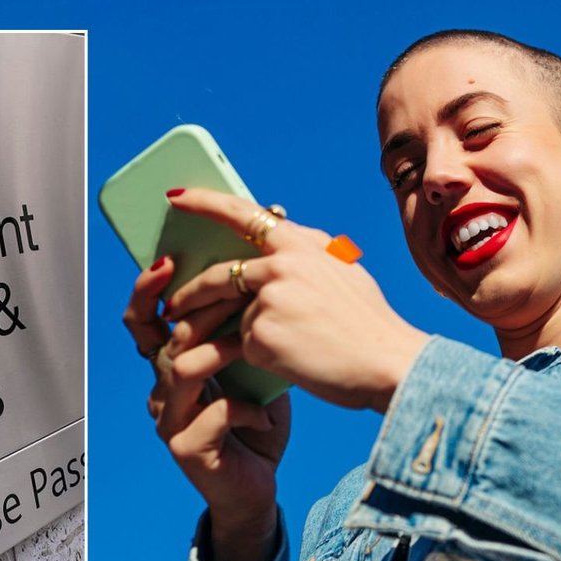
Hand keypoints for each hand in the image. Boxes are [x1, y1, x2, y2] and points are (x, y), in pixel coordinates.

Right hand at [123, 255, 290, 535]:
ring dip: (222, 353)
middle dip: (188, 308)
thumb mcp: (252, 371)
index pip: (145, 322)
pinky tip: (265, 416)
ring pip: (181, 370)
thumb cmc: (255, 426)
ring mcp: (170, 420)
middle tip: (219, 286)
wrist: (257, 489)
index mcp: (173, 368)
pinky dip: (246, 410)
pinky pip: (212, 413)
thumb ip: (244, 334)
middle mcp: (162, 391)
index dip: (147, 290)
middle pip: (157, 339)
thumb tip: (260, 281)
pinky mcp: (186, 448)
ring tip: (253, 348)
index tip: (166, 259)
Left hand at [164, 188, 428, 412]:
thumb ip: (309, 254)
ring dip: (218, 328)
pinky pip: (244, 344)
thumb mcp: (344, 271)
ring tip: (213, 343)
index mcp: (300, 244)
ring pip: (233, 314)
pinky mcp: (260, 335)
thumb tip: (281, 243)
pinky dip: (255, 355)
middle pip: (219, 275)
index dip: (206, 203)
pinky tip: (282, 363)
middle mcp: (281, 266)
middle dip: (190, 293)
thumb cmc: (368, 323)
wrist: (387, 363)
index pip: (243, 213)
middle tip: (173, 304)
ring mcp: (268, 300)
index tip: (176, 198)